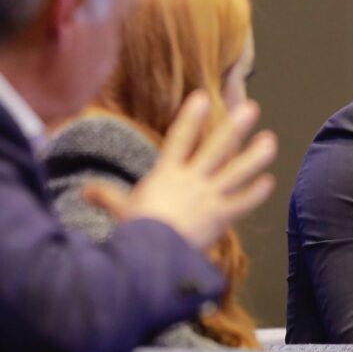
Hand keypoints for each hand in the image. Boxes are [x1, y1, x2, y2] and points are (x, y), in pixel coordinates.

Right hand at [82, 91, 276, 249]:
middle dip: (234, 127)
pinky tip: (269, 182)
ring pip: (236, 172)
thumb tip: (82, 190)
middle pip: (216, 148)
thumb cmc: (134, 231)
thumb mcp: (119, 210)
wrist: (151, 254)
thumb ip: (106, 197)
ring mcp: (208, 197)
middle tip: (251, 108)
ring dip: (254, 156)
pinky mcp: (220, 217)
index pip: (179, 138)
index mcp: (166, 174)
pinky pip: (241, 203)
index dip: (191, 117)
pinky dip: (255, 193)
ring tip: (270, 141)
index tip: (202, 97)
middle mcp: (191, 180)